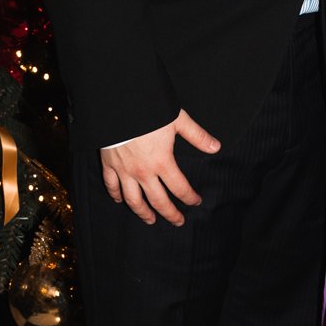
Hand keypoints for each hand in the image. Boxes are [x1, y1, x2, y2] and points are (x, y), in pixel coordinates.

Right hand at [100, 109, 220, 225]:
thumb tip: (216, 147)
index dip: (189, 197)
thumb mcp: (177, 120)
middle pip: (158, 201)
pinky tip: (120, 201)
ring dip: (143, 212)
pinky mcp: (109, 164)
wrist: (119, 104)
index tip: (196, 201)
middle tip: (177, 221)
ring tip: (150, 220)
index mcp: (162, 162)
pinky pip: (111, 185)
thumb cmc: (149, 111)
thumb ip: (197, 136)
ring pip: (133, 200)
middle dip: (169, 213)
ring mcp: (124, 170)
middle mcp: (143, 172)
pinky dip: (115, 195)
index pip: (179, 187)